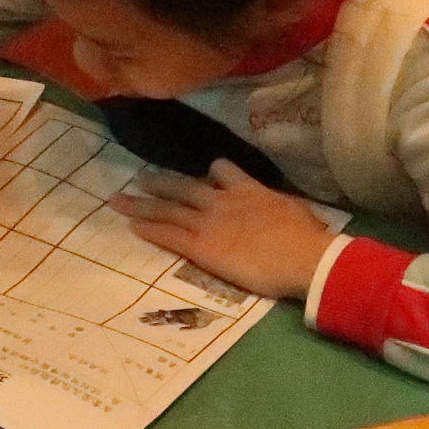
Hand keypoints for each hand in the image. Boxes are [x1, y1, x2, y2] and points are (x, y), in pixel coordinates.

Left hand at [106, 160, 330, 296]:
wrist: (302, 256)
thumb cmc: (308, 238)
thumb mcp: (296, 210)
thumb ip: (279, 206)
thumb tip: (285, 210)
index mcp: (249, 190)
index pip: (223, 171)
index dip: (211, 173)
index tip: (203, 174)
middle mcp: (223, 200)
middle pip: (184, 186)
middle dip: (160, 182)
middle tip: (140, 178)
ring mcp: (209, 221)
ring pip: (168, 208)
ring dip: (141, 203)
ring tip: (119, 200)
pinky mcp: (201, 245)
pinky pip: (168, 234)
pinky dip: (148, 229)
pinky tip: (131, 227)